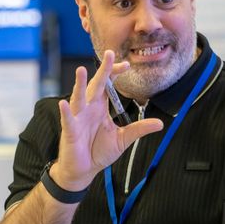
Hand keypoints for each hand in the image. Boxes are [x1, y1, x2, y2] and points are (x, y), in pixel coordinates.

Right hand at [52, 50, 162, 189]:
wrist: (84, 170)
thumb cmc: (98, 151)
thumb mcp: (123, 139)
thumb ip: (139, 129)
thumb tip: (160, 123)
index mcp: (100, 108)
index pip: (108, 85)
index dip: (115, 74)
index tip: (127, 64)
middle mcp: (88, 109)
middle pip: (96, 86)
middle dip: (103, 71)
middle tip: (110, 54)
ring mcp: (78, 118)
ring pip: (79, 98)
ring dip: (80, 85)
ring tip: (81, 70)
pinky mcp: (70, 131)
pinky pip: (68, 120)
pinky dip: (66, 112)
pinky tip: (65, 103)